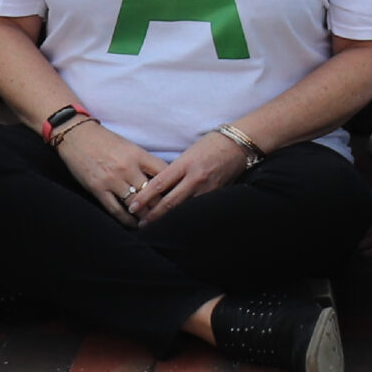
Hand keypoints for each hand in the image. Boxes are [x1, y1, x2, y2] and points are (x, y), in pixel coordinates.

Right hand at [55, 121, 164, 225]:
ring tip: (151, 222)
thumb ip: (143, 161)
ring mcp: (112, 179)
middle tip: (167, 214)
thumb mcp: (128, 146)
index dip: (171, 184)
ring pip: (135, 204)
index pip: (162, 172)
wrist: (77, 136)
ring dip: (145, 215)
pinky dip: (126, 220)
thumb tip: (160, 177)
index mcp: (137, 154)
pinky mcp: (98, 189)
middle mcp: (127, 167)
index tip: (176, 193)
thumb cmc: (105, 140)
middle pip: (151, 191)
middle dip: (160, 204)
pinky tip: (133, 225)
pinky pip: (116, 210)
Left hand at [130, 127, 252, 222]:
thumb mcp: (188, 152)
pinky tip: (178, 223)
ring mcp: (206, 188)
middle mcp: (195, 177)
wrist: (238, 144)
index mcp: (185, 163)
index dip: (144, 197)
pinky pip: (197, 209)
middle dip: (153, 215)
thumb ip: (175, 169)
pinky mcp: (216, 195)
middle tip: (140, 224)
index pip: (159, 183)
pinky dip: (186, 217)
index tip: (132, 206)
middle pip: (169, 202)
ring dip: (168, 220)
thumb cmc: (211, 144)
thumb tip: (159, 186)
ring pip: (183, 209)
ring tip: (155, 228)